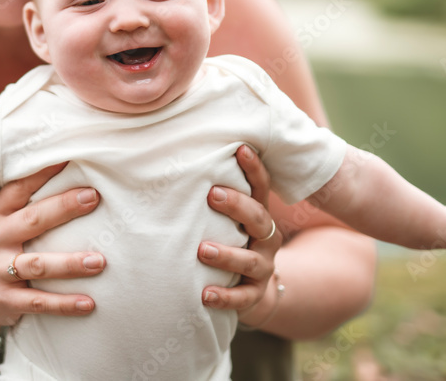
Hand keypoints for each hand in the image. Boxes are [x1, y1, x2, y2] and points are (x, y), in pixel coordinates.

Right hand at [0, 163, 104, 327]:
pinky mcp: (5, 301)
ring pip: (37, 264)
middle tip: (93, 198)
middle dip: (63, 207)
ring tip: (99, 261)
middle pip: (32, 220)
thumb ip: (29, 202)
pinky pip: (39, 302)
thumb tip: (74, 171)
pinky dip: (65, 304)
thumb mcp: (5, 222)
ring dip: (70, 263)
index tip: (73, 157)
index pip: (20, 187)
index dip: (45, 172)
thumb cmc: (1, 249)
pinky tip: (89, 303)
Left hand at [199, 144, 281, 316]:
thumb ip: (213, 197)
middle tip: (212, 195)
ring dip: (227, 254)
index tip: (240, 148)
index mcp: (258, 215)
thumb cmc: (228, 241)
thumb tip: (179, 159)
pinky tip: (205, 294)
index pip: (260, 187)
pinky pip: (242, 297)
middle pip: (258, 218)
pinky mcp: (254, 294)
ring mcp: (263, 267)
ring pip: (250, 260)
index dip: (254, 168)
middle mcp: (266, 238)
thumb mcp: (226, 219)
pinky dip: (224, 296)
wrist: (247, 291)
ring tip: (202, 250)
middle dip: (237, 205)